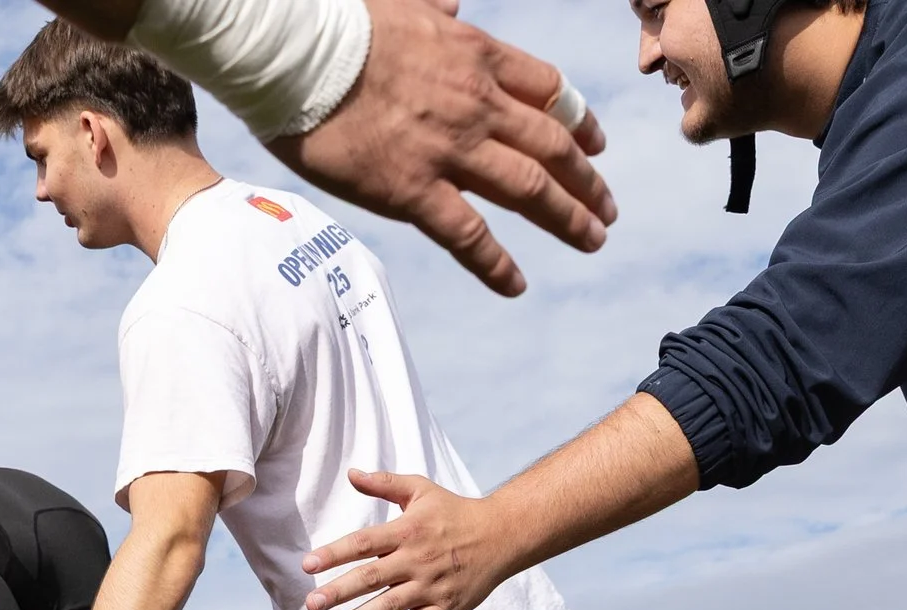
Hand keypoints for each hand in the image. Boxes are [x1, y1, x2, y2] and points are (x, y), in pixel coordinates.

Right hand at [264, 0, 612, 298]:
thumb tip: (451, 6)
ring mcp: (450, 150)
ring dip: (567, 218)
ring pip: (529, 190)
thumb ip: (437, 9)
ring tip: (591, 240)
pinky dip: (497, 263)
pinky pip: (468, 235)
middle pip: (552, 146)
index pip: (550, 91)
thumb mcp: (406, 2)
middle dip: (587, 180)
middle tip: (606, 207)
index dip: (579, 121)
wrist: (300, 57)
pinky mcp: (412, 191)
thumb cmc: (342, 25)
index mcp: (478, 57)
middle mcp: (479, 105)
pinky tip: (516, 284)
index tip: (595, 144)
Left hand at [301, 470, 511, 609]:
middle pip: (372, 577)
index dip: (335, 553)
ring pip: (390, 605)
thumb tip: (351, 474)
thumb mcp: (421, 491)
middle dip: (339, 591)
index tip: (308, 565)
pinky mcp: (445, 607)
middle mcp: (417, 559)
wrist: (503, 535)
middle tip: (311, 604)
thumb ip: (384, 484)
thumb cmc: (454, 512)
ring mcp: (432, 586)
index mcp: (408, 530)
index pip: (364, 543)